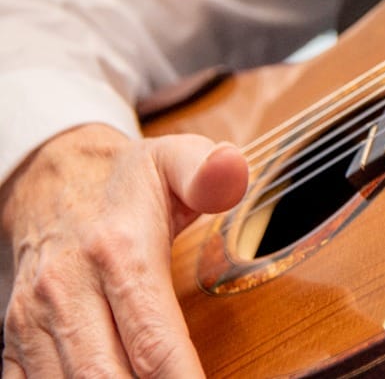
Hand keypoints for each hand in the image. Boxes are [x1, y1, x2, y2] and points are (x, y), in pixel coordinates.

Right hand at [1, 123, 247, 377]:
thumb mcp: (176, 158)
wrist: (53, 176)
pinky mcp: (15, 338)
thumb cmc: (128, 180)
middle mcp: (68, 290)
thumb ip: (209, 171)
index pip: (154, 339)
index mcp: (119, 251)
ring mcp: (34, 318)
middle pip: (106, 376)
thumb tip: (232, 170)